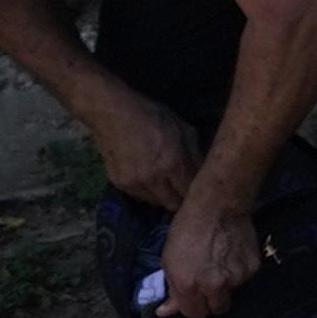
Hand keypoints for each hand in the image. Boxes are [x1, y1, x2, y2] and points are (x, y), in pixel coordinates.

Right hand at [87, 91, 204, 207]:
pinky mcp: (119, 184)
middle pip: (173, 204)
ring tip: (166, 181)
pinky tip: (149, 177)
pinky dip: (148, 191)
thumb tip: (205, 174)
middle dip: (181, 198)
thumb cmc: (152, 116)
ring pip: (156, 202)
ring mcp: (133, 183)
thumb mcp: (182, 130)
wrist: (111, 113)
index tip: (200, 189)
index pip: (190, 193)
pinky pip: (140, 197)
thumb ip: (195, 155)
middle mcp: (152, 179)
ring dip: (164, 195)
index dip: (198, 192)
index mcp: (171, 164)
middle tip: (183, 188)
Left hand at [158, 184, 263, 317]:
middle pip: (216, 310)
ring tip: (220, 263)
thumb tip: (166, 311)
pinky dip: (237, 272)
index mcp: (188, 285)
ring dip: (225, 285)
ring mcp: (236, 278)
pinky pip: (244, 279)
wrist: (217, 206)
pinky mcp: (252, 268)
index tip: (192, 297)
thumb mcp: (169, 260)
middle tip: (207, 283)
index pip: (194, 314)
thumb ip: (172, 289)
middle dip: (210, 301)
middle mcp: (214, 286)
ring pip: (231, 293)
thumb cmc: (186, 230)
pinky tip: (231, 255)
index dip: (192, 307)